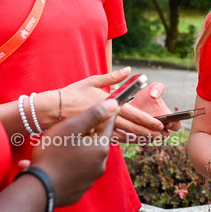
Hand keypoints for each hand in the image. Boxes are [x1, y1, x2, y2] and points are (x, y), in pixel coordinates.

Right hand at [31, 99, 117, 205]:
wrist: (38, 189)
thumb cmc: (53, 154)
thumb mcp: (71, 128)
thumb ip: (94, 115)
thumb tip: (115, 104)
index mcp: (100, 148)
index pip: (108, 125)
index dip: (103, 114)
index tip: (102, 107)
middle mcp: (100, 165)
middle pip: (96, 142)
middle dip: (86, 134)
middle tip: (70, 128)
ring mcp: (90, 180)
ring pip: (86, 158)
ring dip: (76, 151)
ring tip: (58, 146)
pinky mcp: (78, 190)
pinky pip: (77, 173)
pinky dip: (69, 166)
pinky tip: (54, 163)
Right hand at [53, 71, 173, 139]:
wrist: (50, 111)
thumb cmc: (71, 94)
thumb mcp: (91, 81)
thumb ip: (112, 78)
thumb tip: (128, 70)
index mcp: (107, 105)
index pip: (133, 114)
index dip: (148, 121)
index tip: (159, 125)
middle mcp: (105, 119)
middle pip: (131, 128)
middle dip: (146, 131)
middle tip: (160, 135)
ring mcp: (99, 130)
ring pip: (123, 136)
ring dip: (137, 137)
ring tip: (149, 139)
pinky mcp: (91, 138)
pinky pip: (110, 141)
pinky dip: (122, 140)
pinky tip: (129, 141)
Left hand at [114, 82, 175, 140]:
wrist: (131, 107)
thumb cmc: (144, 99)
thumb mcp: (151, 89)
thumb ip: (157, 88)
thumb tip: (154, 95)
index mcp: (168, 120)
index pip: (176, 126)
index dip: (174, 124)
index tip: (168, 121)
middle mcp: (161, 130)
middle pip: (164, 135)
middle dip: (160, 131)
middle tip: (154, 125)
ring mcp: (151, 136)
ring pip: (151, 138)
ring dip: (147, 133)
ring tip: (140, 126)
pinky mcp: (139, 140)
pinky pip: (139, 140)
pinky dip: (136, 135)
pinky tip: (131, 128)